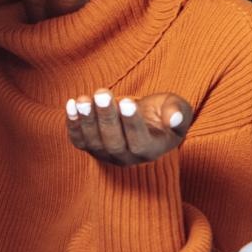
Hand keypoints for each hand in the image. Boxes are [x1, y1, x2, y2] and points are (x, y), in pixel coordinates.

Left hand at [65, 89, 192, 165]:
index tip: (128, 102)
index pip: (139, 142)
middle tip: (102, 93)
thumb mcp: (178, 108)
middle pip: (114, 143)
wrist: (143, 119)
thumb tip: (174, 118)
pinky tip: (72, 104)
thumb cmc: (162, 112)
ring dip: (87, 120)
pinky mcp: (90, 147)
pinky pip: (78, 140)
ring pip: (94, 142)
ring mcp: (106, 154)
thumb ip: (179, 113)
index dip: (132, 124)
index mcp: (151, 150)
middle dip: (107, 117)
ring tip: (84, 99)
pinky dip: (73, 124)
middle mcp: (127, 158)